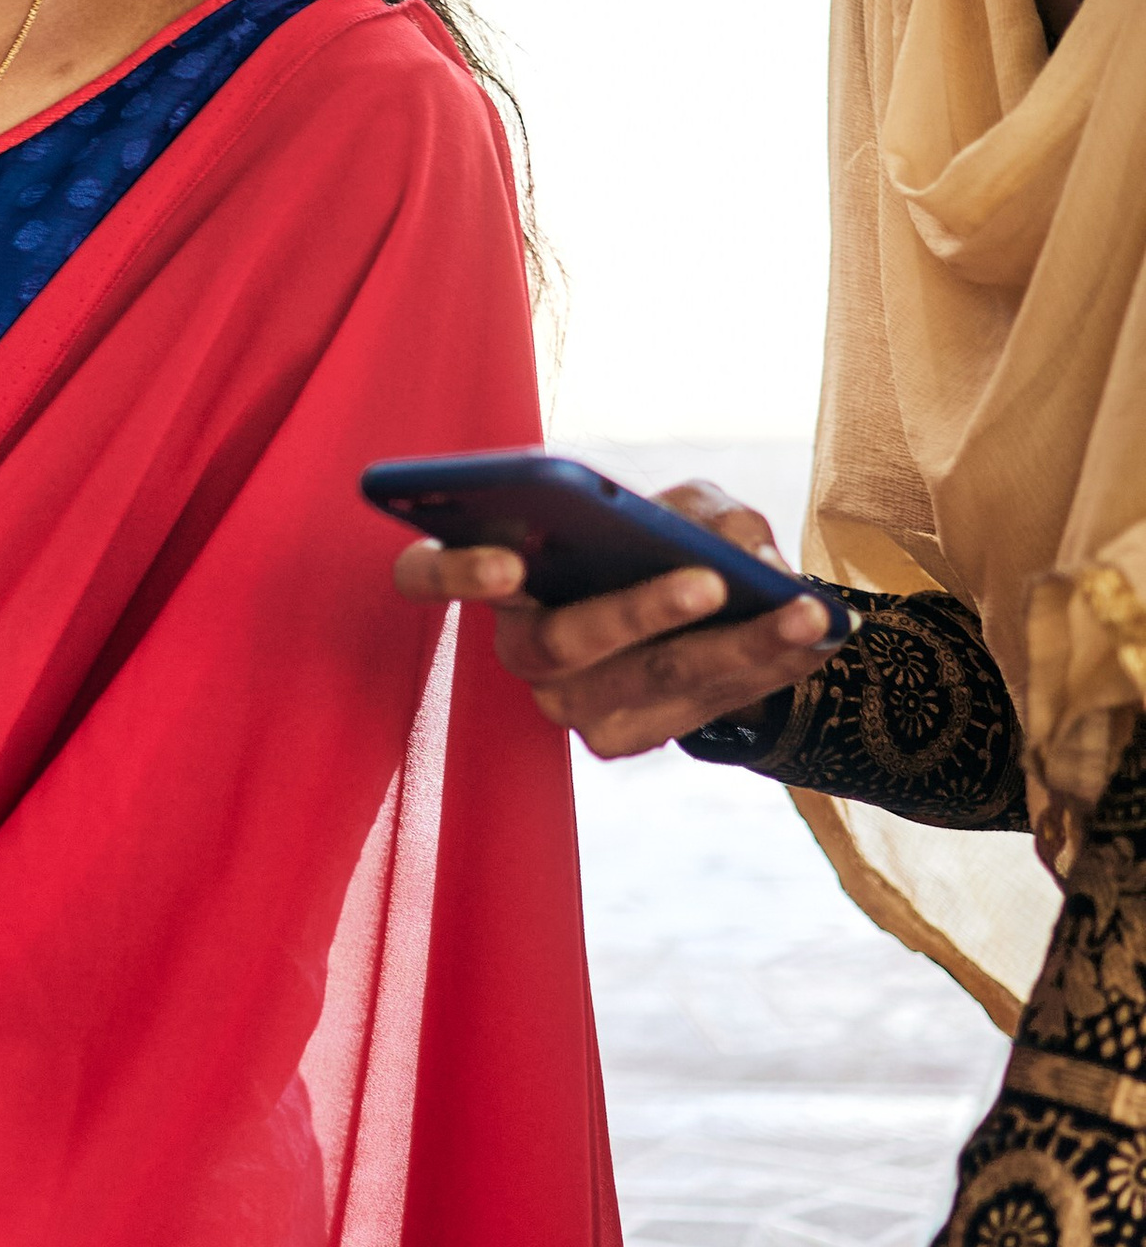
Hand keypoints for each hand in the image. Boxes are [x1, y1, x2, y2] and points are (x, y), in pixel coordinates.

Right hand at [392, 481, 831, 758]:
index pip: (426, 575)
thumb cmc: (657, 542)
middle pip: (563, 642)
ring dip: (739, 644)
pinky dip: (770, 666)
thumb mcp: (681, 506)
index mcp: (500, 576)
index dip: (454, 570)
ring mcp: (568, 705)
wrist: (693, 624)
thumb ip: (702, 509)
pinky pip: (701, 708)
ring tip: (804, 610)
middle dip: (640, 611)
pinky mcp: (622, 740)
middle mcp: (520, 647)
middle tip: (708, 581)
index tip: (508, 562)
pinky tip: (820, 635)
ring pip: (649, 681)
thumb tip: (742, 544)